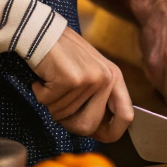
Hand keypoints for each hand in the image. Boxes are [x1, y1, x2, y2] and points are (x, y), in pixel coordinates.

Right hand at [31, 28, 133, 142]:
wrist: (40, 30)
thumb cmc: (62, 55)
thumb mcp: (89, 72)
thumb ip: (97, 98)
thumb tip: (98, 132)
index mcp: (115, 77)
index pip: (126, 116)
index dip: (112, 132)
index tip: (98, 135)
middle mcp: (106, 78)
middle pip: (88, 126)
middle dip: (68, 121)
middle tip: (59, 102)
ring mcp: (90, 79)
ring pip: (63, 116)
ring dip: (51, 103)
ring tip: (51, 81)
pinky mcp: (70, 80)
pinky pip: (49, 104)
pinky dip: (40, 94)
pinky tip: (43, 77)